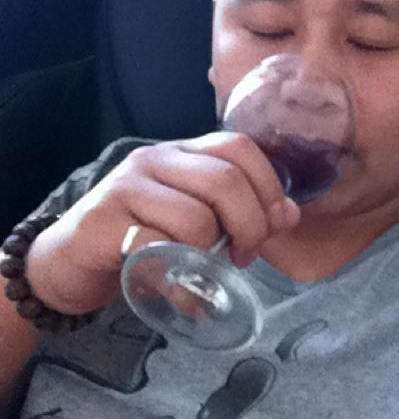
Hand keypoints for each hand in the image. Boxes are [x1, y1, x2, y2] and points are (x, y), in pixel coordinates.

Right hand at [25, 133, 300, 313]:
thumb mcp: (196, 215)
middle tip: (246, 253)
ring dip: (212, 252)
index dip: (268, 186)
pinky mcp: (102, 222)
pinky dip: (178, 277)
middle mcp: (155, 158)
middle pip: (225, 179)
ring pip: (196, 216)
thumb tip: (289, 215)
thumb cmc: (143, 234)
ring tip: (206, 268)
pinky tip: (179, 288)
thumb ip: (241, 211)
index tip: (274, 223)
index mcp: (183, 151)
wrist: (70, 259)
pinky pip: (157, 248)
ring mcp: (126, 187)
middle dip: (250, 224)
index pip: (239, 147)